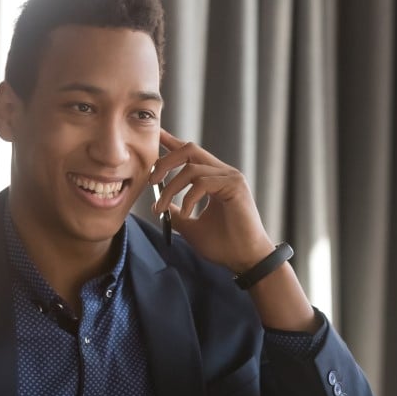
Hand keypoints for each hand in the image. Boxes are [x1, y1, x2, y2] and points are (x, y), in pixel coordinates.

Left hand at [149, 129, 275, 272]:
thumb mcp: (191, 226)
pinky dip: (189, 198)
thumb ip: (176, 212)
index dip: (172, 142)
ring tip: (161, 208)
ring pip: (191, 168)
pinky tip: (187, 214)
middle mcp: (223, 173)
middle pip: (189, 149)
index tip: (156, 135)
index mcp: (214, 178)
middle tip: (150, 180)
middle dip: (165, 161)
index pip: (190, 153)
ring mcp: (231, 177)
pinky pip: (203, 182)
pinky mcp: (235, 186)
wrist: (245, 260)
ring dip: (170, 188)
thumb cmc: (224, 245)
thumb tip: (158, 205)